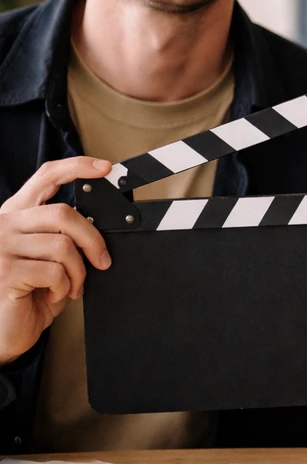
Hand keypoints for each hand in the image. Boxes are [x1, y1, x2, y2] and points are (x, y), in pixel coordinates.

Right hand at [0, 157, 112, 364]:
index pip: (46, 177)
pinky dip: (65, 286)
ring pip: (63, 246)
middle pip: (64, 214)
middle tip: (102, 261)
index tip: (103, 168)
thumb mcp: (47, 259)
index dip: (77, 167)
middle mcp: (5, 225)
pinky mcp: (7, 272)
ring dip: (79, 272)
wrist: (3, 332)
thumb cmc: (27, 295)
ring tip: (72, 286)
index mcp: (17, 215)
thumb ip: (63, 237)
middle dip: (93, 240)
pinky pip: (55, 271)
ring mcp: (2, 247)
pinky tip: (55, 295)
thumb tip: (98, 226)